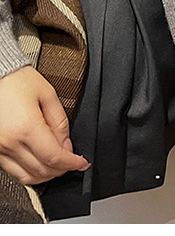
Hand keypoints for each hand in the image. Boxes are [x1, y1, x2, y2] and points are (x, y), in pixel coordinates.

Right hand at [0, 66, 89, 184]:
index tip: (82, 163)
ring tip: (59, 164)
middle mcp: (10, 142)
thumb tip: (68, 146)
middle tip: (73, 162)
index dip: (72, 163)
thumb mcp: (48, 95)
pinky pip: (12, 170)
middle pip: (41, 170)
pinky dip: (29, 171)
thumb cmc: (18, 81)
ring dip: (46, 175)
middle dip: (62, 170)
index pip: (54, 157)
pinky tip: (40, 163)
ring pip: (25, 175)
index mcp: (26, 127)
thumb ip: (60, 122)